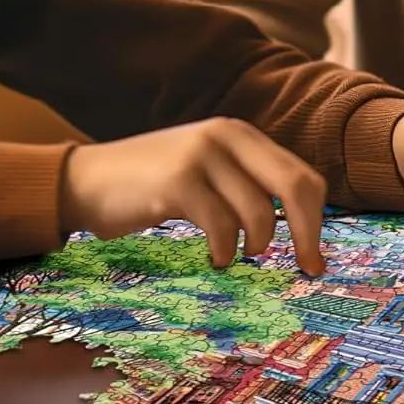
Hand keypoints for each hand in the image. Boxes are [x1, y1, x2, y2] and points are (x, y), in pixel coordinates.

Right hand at [60, 118, 326, 274]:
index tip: (314, 258)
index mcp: (241, 135)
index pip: (302, 175)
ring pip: (259, 211)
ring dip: (254, 245)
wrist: (87, 179)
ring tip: (232, 256)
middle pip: (295, 187)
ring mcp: (202, 155)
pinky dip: (223, 250)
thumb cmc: (151, 184)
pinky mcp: (178, 180)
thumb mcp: (207, 171)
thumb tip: (299, 228)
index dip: (316, 219)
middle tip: (306, 268)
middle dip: (308, 233)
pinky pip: (222, 225)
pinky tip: (212, 257)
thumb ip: (245, 185)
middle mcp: (227, 136)